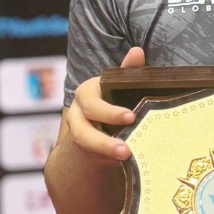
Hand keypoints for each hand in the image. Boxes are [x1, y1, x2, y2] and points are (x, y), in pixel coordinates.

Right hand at [60, 47, 145, 166]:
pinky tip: (126, 163)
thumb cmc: (112, 100)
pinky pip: (93, 156)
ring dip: (104, 151)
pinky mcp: (86, 151)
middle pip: (83, 128)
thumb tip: (137, 51)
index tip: (130, 117)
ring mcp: (79, 134)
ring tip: (125, 156)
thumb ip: (126, 71)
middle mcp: (77, 114)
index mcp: (86, 94)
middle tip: (126, 147)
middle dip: (104, 138)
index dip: (109, 111)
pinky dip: (108, 160)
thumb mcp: (118, 86)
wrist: (95, 127)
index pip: (91, 101)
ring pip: (85, 145)